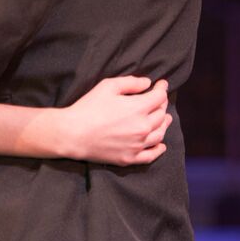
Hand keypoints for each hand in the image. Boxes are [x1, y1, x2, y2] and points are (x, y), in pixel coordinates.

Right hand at [46, 76, 170, 165]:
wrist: (74, 133)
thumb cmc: (89, 107)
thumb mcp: (107, 86)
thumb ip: (130, 83)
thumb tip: (147, 83)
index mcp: (138, 108)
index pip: (159, 97)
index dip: (162, 89)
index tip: (161, 84)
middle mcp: (143, 128)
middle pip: (161, 115)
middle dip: (162, 105)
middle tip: (160, 100)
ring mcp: (138, 145)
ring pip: (160, 134)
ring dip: (164, 125)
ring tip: (165, 119)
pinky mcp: (130, 158)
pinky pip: (151, 155)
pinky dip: (159, 149)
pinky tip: (162, 145)